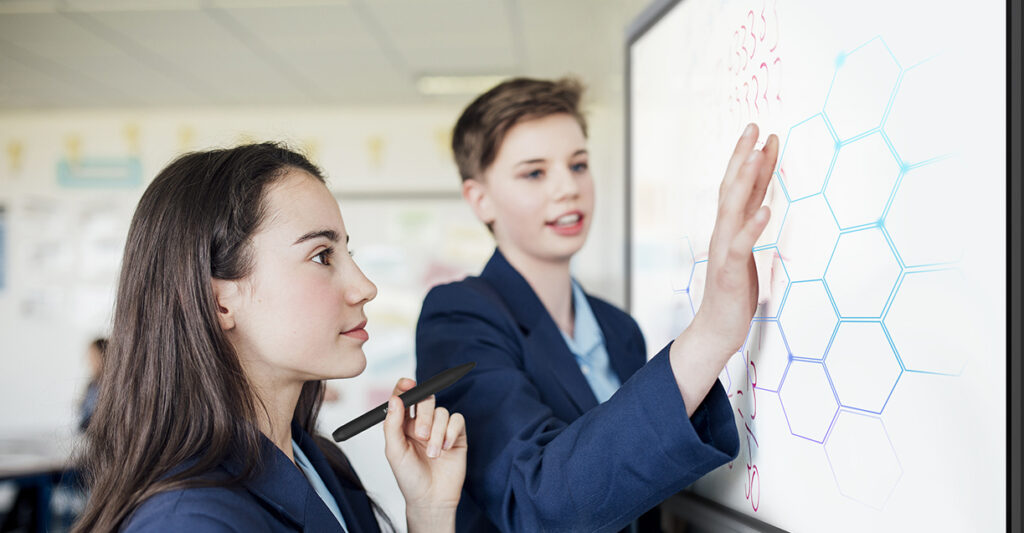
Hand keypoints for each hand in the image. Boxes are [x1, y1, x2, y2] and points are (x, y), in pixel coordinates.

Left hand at [382, 378, 466, 530]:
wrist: (431, 499)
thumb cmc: (409, 478)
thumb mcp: (395, 452)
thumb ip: (392, 425)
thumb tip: (394, 399)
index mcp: (403, 424)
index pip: (405, 398)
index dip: (405, 387)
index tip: (407, 383)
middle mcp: (422, 423)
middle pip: (426, 399)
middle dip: (424, 414)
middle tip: (421, 434)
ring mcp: (441, 428)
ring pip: (442, 411)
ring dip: (437, 433)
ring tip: (433, 454)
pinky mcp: (457, 435)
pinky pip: (457, 420)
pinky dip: (451, 433)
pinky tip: (446, 449)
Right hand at [670, 124, 778, 414]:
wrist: (716, 330)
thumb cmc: (733, 294)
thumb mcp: (745, 253)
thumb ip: (749, 228)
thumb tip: (761, 203)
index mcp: (729, 228)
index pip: (739, 187)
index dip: (750, 159)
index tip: (762, 133)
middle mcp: (723, 233)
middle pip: (731, 187)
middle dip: (743, 155)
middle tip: (754, 126)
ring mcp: (724, 250)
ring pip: (733, 208)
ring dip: (745, 180)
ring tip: (757, 154)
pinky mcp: (729, 271)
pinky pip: (741, 245)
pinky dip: (753, 226)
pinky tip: (766, 210)